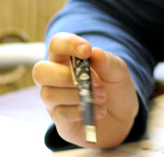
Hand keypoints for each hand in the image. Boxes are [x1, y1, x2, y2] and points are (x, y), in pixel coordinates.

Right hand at [32, 33, 138, 148]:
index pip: (57, 44)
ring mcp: (55, 100)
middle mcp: (55, 79)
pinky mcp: (60, 120)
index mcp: (68, 60)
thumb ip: (108, 62)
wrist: (123, 115)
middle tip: (93, 80)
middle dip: (66, 75)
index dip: (67, 44)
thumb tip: (95, 53)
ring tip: (102, 96)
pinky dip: (82, 111)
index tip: (86, 50)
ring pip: (49, 94)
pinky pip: (60, 114)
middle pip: (40, 71)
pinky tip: (99, 111)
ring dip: (79, 94)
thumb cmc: (115, 87)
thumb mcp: (119, 72)